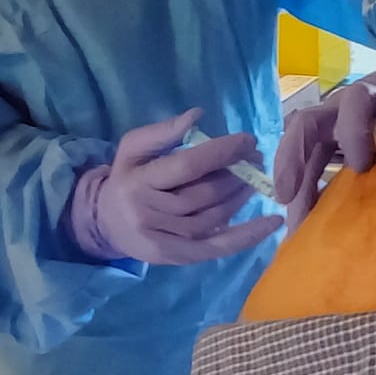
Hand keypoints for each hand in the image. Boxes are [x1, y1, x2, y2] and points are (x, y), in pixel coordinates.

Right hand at [69, 109, 281, 265]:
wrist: (104, 223)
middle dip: (235, 173)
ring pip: (211, 218)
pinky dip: (246, 236)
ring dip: (240, 197)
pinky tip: (271, 222)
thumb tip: (196, 116)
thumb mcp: (133, 148)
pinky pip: (216, 248)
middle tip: (256, 158)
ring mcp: (163, 240)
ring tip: (256, 179)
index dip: (220, 152)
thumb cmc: (126, 178)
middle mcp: (148, 213)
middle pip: (202, 194)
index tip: (246, 140)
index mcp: (138, 182)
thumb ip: (162, 132)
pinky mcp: (176, 258)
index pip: (186, 166)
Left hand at [274, 0, 375, 226]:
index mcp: (332, 122)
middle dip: (297, 154)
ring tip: (362, 165)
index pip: (297, 140)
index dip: (286, 167)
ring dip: (353, 132)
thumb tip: (319, 232)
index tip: (283, 201)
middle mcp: (348, 107)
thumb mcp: (369, 154)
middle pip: (310, 119)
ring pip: (356, 99)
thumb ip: (344, 185)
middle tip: (298, 192)